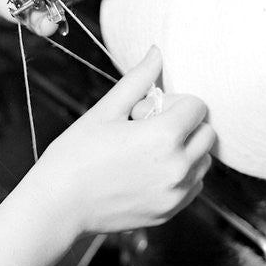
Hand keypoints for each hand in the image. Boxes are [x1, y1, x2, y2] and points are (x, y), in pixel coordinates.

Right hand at [36, 46, 214, 237]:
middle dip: (184, 124)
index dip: (173, 102)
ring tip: (147, 151)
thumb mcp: (107, 109)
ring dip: (185, 150)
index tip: (145, 111)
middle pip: (207, 133)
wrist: (58, 206)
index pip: (198, 106)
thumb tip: (156, 51)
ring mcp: (175, 195)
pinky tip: (149, 171)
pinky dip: (181, 175)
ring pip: (203, 161)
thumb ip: (139, 79)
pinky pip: (193, 186)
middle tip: (147, 129)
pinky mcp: (170, 213)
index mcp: (164, 137)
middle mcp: (177, 168)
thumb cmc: (76, 155)